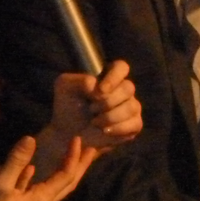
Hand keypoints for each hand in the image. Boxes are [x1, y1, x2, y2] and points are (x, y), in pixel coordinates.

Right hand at [0, 136, 96, 200]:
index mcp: (42, 199)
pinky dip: (40, 178)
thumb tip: (31, 139)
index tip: (78, 139)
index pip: (66, 175)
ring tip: (71, 156)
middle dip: (81, 166)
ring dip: (65, 171)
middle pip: (68, 183)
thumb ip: (17, 162)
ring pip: (55, 187)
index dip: (74, 157)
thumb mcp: (1, 184)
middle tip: (92, 149)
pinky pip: (36, 190)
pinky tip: (33, 168)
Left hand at [37, 60, 141, 177]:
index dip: (114, 77)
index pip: (121, 67)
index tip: (100, 90)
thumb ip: (79, 80)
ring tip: (95, 122)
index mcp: (109, 77)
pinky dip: (119, 128)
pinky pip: (135, 123)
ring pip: (132, 106)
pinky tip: (105, 130)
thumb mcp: (64, 87)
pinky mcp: (134, 124)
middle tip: (91, 109)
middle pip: (128, 88)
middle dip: (108, 101)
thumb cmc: (68, 107)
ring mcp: (131, 107)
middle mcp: (123, 90)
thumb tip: (96, 86)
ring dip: (111, 116)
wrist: (67, 133)